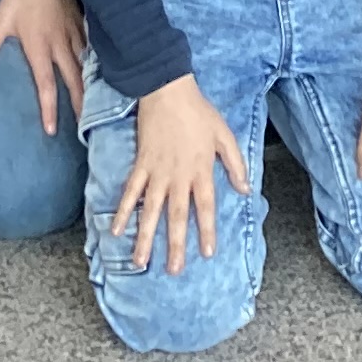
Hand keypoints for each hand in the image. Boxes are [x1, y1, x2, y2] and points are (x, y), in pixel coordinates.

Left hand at [0, 0, 85, 130]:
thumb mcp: (0, 22)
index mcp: (40, 48)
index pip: (46, 85)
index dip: (49, 109)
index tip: (53, 130)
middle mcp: (60, 45)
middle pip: (74, 80)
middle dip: (80, 103)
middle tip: (86, 123)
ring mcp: (73, 33)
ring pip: (86, 64)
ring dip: (91, 84)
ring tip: (97, 102)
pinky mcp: (80, 21)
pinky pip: (90, 46)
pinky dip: (95, 60)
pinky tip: (99, 68)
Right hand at [114, 73, 249, 273]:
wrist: (168, 91)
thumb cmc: (199, 113)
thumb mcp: (225, 136)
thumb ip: (235, 164)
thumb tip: (244, 190)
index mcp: (201, 171)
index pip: (205, 207)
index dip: (206, 231)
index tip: (207, 253)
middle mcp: (178, 177)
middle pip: (176, 216)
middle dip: (175, 245)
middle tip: (173, 270)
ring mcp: (157, 173)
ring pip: (151, 211)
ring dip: (145, 237)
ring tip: (141, 261)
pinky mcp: (141, 165)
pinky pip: (130, 192)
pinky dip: (123, 211)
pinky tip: (116, 230)